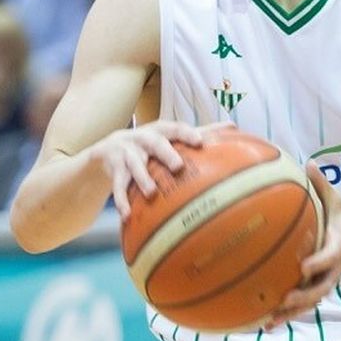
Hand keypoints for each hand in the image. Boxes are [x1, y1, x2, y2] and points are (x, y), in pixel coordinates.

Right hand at [92, 120, 208, 218]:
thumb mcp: (170, 136)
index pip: (174, 128)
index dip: (186, 134)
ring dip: (142, 178)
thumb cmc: (150, 143)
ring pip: (134, 165)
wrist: (108, 149)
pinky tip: (126, 215)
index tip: (199, 141)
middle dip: (165, 153)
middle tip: (177, 166)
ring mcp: (127, 153)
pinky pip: (117, 186)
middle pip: (154, 143)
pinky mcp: (113, 170)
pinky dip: (121, 201)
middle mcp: (142, 139)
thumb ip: (199, 132)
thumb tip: (233, 125)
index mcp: (160, 130)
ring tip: (150, 193)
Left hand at [266, 162, 340, 329]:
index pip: (330, 257)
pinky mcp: (317, 291)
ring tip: (270, 321)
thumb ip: (322, 185)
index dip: (318, 263)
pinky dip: (286, 316)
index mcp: (338, 248)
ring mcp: (325, 283)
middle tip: (286, 298)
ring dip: (292, 314)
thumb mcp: (338, 202)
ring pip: (310, 303)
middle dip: (304, 296)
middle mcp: (333, 271)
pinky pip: (303, 307)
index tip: (304, 266)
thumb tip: (309, 162)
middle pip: (320, 288)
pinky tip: (266, 325)